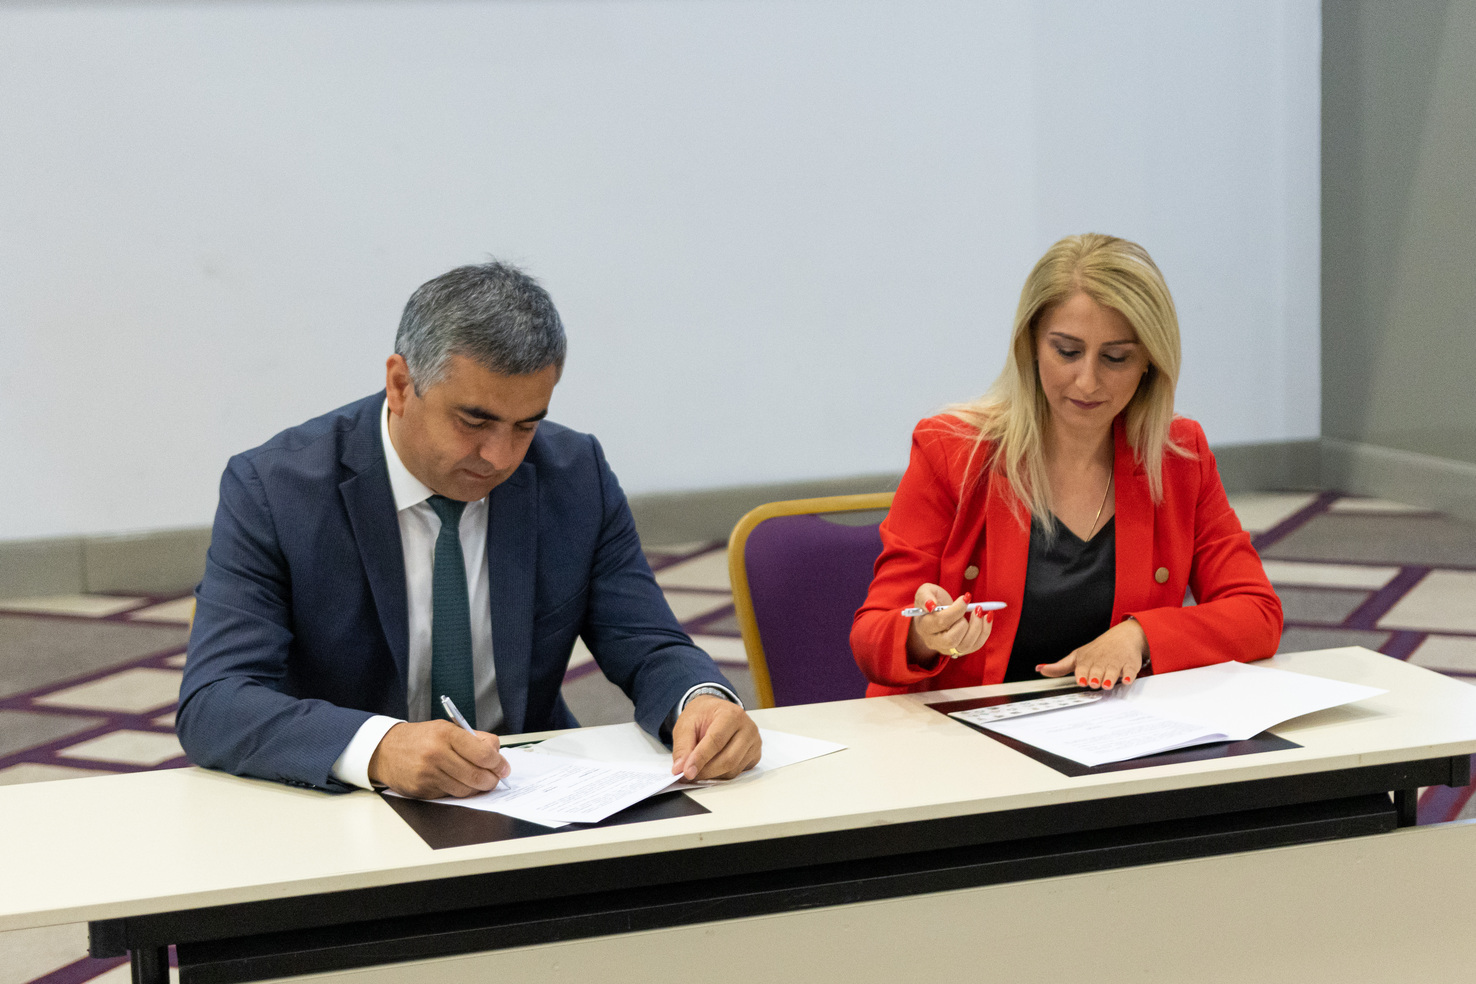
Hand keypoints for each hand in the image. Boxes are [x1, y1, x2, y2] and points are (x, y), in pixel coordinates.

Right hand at [367, 720, 510, 797]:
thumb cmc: (421, 738)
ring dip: (476, 789)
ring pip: (465, 790)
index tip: (504, 768)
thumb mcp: (447, 728)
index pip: (483, 754)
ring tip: (477, 781)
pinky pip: (449, 795)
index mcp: (447, 734)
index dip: (499, 764)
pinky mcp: (422, 790)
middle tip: (495, 779)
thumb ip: (474, 739)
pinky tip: (454, 782)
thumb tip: (497, 753)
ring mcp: (428, 774)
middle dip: (491, 780)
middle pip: (477, 776)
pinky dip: (457, 791)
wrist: (386, 750)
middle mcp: (437, 754)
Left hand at [670, 696, 761, 780]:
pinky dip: (722, 775)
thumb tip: (680, 769)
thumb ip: (682, 747)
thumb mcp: (686, 724)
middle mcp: (748, 728)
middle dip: (705, 771)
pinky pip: (738, 773)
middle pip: (728, 759)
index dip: (700, 758)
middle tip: (688, 775)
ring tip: (698, 769)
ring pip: (733, 770)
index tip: (686, 772)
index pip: (716, 741)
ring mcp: (754, 743)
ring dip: (712, 775)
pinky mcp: (755, 755)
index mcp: (731, 714)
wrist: (715, 711)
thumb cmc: (703, 716)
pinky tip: (711, 767)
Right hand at [906, 583, 993, 665]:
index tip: (966, 597)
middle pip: (951, 640)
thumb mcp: (924, 592)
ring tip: (980, 612)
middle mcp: (934, 641)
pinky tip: (987, 618)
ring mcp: (947, 648)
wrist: (935, 613)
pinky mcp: (960, 649)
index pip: (941, 621)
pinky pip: (975, 645)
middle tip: (971, 608)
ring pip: (965, 645)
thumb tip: (931, 605)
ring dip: (977, 628)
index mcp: (924, 626)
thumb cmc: (931, 601)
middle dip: (965, 623)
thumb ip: (925, 596)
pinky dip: (985, 632)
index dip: (957, 609)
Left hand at [1037, 619, 1147, 689]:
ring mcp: (1116, 662)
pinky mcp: (1130, 664)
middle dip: (1095, 678)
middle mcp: (1101, 661)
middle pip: (1097, 672)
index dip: (1082, 675)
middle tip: (1094, 682)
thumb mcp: (1077, 656)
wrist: (1123, 636)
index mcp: (1086, 660)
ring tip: (1107, 683)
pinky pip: (1130, 671)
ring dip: (1109, 678)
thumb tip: (1040, 670)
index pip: (1082, 669)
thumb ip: (1060, 666)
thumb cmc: (1098, 650)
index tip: (1081, 680)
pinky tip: (1127, 679)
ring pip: (1112, 672)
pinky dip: (1129, 675)